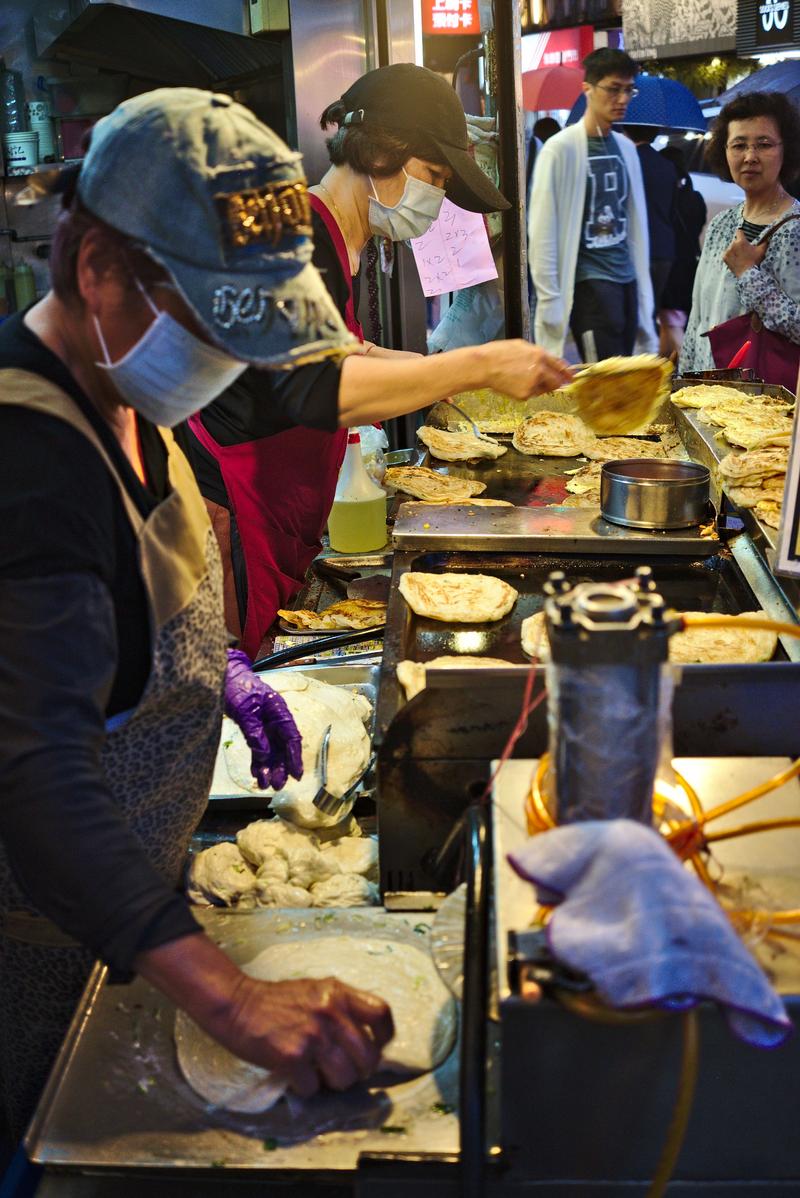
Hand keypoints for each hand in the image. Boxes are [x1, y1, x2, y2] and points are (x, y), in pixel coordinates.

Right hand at [135, 935, 393, 1100]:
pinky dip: (306, 1087)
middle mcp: (330, 1012)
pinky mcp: (292, 1057)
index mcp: (339, 992)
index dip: (384, 1036)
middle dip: (360, 1071)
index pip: (381, 1014)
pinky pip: (313, 1087)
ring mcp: (313, 1036)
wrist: (238, 1005)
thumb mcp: (316, 990)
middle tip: (346, 1070)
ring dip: (334, 1083)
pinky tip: (296, 1075)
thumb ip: (342, 1007)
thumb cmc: (277, 1000)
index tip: (376, 1046)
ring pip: (345, 1078)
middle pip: (368, 1056)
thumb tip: (366, 1037)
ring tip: (319, 1074)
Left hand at [224, 649, 302, 789]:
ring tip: (266, 785)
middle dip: (281, 767)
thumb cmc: (237, 687)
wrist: (223, 677)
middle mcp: (274, 720)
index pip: (291, 737)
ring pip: (270, 751)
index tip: (296, 774)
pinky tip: (257, 774)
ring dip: (269, 767)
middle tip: (278, 785)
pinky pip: (258, 748)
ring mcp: (264, 725)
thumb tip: (264, 754)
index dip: (294, 757)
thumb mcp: (246, 709)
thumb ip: (255, 732)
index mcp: (279, 711)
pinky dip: (258, 761)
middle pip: (282, 747)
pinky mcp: (253, 729)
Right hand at [479, 339, 573, 398]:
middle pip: (556, 381)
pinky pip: (530, 395)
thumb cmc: (499, 353)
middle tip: (549, 383)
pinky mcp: (525, 395)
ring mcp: (533, 384)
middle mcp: (540, 370)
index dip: (566, 372)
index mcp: (540, 355)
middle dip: (555, 383)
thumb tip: (548, 361)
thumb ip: (538, 354)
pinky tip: (514, 384)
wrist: (484, 366)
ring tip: (521, 379)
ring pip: (542, 389)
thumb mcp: (522, 346)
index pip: (560, 366)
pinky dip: (526, 391)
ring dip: (538, 386)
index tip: (570, 377)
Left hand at [723, 229, 766, 277]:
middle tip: (743, 251)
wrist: (747, 274)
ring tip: (740, 256)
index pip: (739, 231)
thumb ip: (765, 241)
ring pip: (731, 247)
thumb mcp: (761, 250)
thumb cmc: (754, 261)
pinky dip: (730, 256)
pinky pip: (727, 254)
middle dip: (739, 244)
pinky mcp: (724, 258)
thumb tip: (768, 236)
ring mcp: (727, 252)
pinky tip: (735, 259)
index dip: (741, 233)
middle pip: (735, 241)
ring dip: (734, 250)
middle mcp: (732, 245)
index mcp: (741, 241)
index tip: (742, 236)